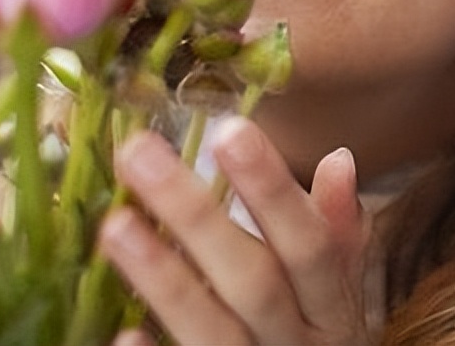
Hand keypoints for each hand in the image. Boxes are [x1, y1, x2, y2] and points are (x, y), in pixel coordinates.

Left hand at [99, 118, 372, 344]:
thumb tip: (339, 158)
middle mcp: (298, 342)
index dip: (271, 189)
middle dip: (197, 216)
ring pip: (212, 331)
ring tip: (115, 225)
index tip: (230, 129)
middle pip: (253, 281)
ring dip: (164, 278)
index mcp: (331, 306)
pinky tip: (122, 332)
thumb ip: (336, 231)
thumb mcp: (337, 290)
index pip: (309, 241)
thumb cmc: (318, 338)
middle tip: (140, 153)